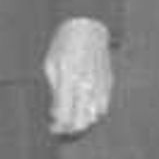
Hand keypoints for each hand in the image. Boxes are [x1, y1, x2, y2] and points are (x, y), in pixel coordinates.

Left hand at [43, 17, 112, 136]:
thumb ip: (53, 91)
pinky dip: (93, 114)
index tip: (51, 128)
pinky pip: (103, 106)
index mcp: (69, 78)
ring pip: (95, 117)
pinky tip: (83, 111)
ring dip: (83, 123)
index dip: (58, 126)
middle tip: (60, 129)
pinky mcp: (109, 83)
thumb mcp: (50, 65)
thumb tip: (55, 114)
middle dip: (70, 130)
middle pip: (82, 120)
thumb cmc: (63, 45)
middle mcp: (87, 84)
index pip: (65, 113)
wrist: (87, 28)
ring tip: (70, 122)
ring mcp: (101, 84)